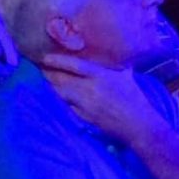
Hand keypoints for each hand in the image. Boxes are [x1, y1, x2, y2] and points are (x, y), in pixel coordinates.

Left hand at [41, 53, 161, 144]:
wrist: (138, 125)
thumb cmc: (134, 98)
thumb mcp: (125, 76)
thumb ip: (112, 65)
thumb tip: (106, 53)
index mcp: (101, 76)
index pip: (73, 65)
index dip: (57, 61)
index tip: (45, 57)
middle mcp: (90, 90)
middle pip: (61, 80)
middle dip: (48, 73)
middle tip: (39, 67)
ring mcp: (85, 105)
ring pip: (61, 93)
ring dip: (52, 86)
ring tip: (45, 80)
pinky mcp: (83, 118)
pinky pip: (67, 106)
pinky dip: (61, 100)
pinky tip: (57, 97)